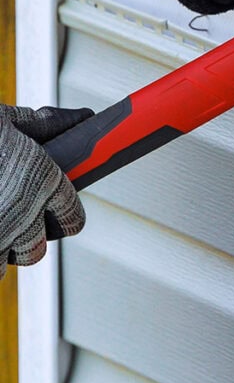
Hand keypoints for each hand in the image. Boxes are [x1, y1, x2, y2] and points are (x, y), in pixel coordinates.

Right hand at [0, 105, 93, 277]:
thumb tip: (78, 118)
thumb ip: (43, 124)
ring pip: (4, 264)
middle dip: (27, 241)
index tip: (61, 215)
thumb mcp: (7, 120)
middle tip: (14, 226)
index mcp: (43, 181)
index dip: (67, 216)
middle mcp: (23, 213)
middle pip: (36, 249)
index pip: (73, 216)